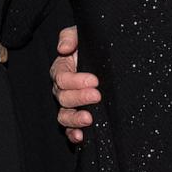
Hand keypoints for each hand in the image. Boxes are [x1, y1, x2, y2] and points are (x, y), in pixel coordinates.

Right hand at [50, 25, 99, 143]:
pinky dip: (74, 134)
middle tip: (97, 95)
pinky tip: (81, 137)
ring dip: (75, 119)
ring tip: (89, 119)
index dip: (76, 80)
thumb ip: (71, 36)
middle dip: (80, 98)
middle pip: (62, 97)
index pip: (61, 77)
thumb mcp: (83, 35)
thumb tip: (63, 48)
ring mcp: (69, 105)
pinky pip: (70, 129)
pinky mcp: (78, 118)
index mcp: (62, 69)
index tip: (95, 80)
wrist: (109, 59)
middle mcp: (63, 89)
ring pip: (64, 115)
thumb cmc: (94, 46)